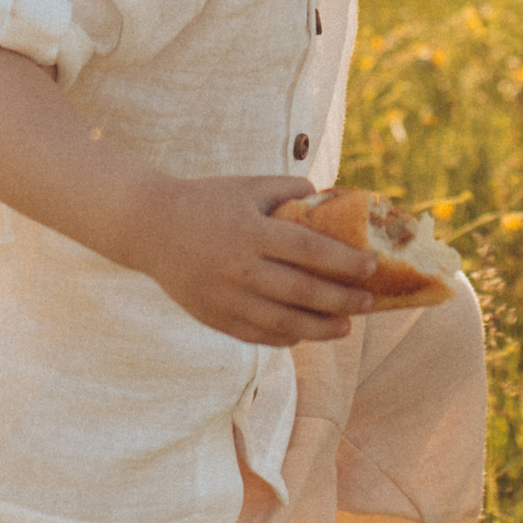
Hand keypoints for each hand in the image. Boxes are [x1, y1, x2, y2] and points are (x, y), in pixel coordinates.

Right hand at [141, 177, 378, 346]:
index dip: (345, 262)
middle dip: (342, 301)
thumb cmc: (206, 201)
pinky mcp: (213, 316)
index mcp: (251, 232)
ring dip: (319, 329)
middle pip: (302, 292)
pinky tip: (303, 332)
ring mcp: (225, 297)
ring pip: (282, 322)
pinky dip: (284, 337)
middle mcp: (240, 268)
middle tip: (368, 303)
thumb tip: (331, 197)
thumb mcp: (248, 186)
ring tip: (345, 328)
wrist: (150, 227)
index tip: (372, 266)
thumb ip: (290, 189)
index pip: (309, 251)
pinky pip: (256, 335)